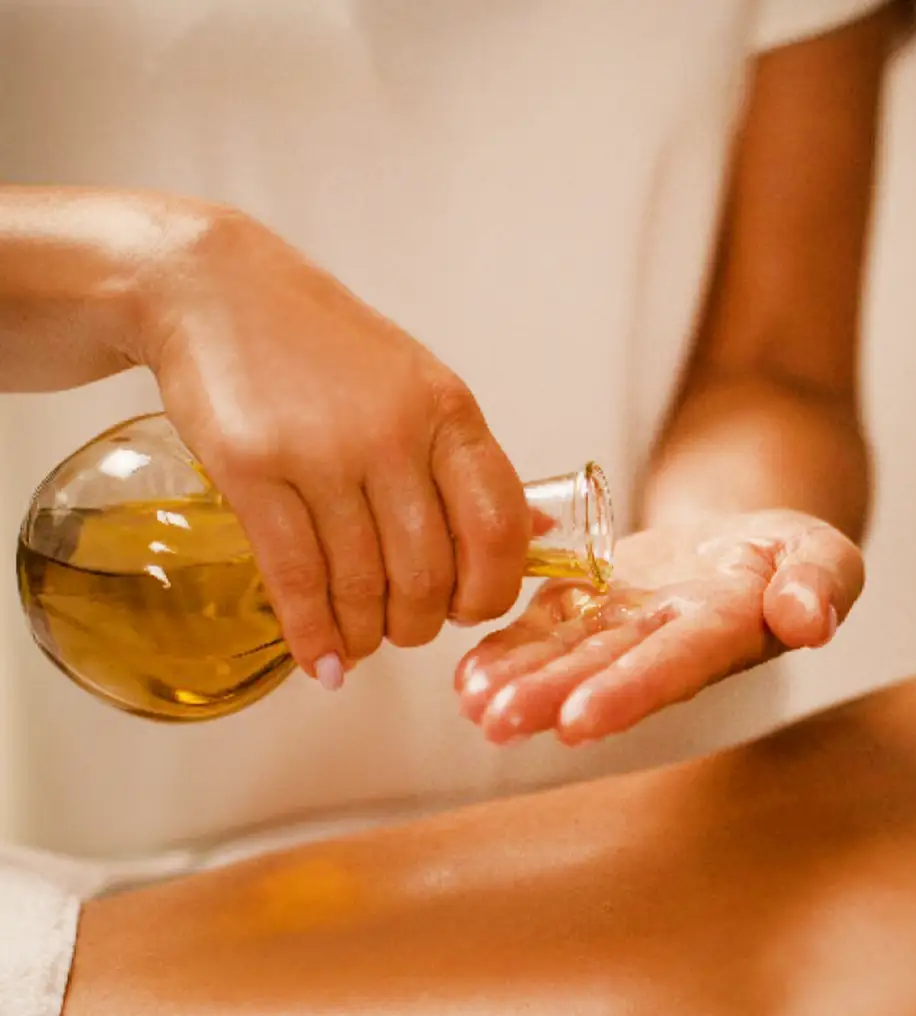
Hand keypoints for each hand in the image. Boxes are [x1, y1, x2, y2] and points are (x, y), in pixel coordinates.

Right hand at [144, 207, 530, 685]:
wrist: (214, 289)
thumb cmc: (322, 347)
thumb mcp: (417, 386)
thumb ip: (468, 464)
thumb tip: (536, 534)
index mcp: (447, 412)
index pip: (498, 527)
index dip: (492, 589)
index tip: (471, 610)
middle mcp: (393, 434)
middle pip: (429, 574)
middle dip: (420, 624)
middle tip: (403, 629)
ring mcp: (322, 453)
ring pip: (363, 587)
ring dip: (364, 636)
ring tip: (358, 643)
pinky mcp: (255, 472)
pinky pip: (298, 581)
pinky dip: (312, 635)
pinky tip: (320, 660)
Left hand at [456, 509, 863, 743]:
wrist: (748, 544)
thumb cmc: (793, 555)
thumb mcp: (824, 556)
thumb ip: (819, 584)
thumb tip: (808, 620)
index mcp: (725, 633)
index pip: (676, 664)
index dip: (630, 691)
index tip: (581, 720)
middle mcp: (665, 644)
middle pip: (606, 672)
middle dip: (552, 698)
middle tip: (499, 722)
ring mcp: (623, 630)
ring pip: (566, 658)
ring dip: (519, 683)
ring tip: (473, 705)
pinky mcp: (590, 607)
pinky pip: (544, 631)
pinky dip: (506, 653)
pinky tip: (466, 679)